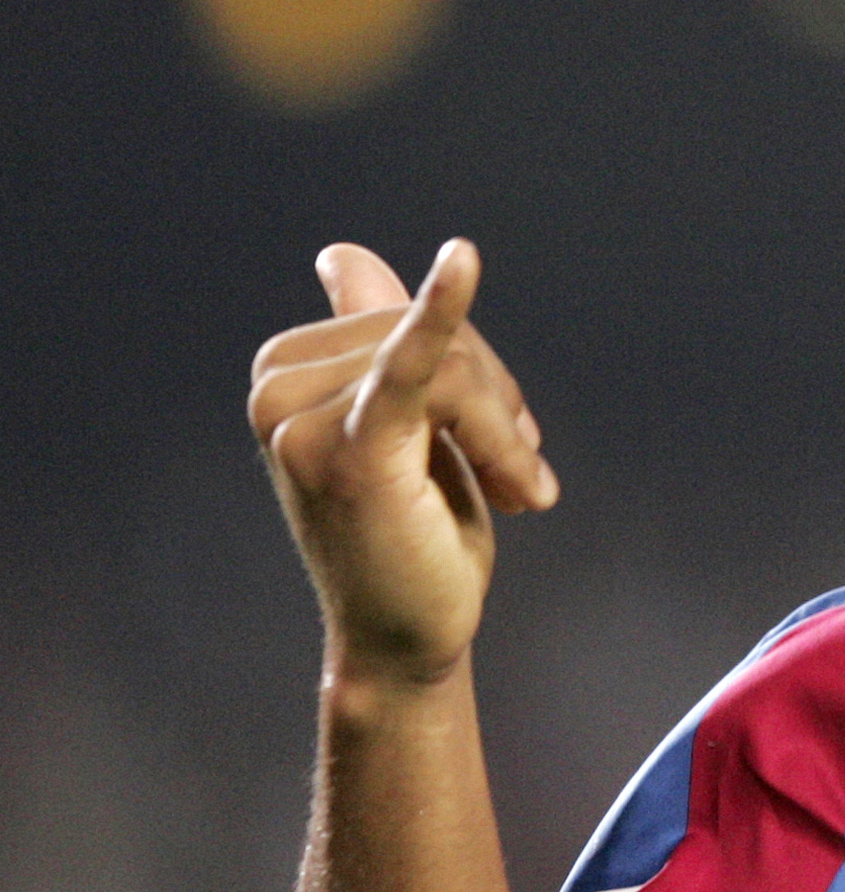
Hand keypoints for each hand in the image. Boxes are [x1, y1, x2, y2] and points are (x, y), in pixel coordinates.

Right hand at [249, 241, 556, 687]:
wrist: (407, 636)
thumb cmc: (410, 533)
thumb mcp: (404, 426)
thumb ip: (374, 338)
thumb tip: (340, 255)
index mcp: (283, 368)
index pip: (409, 316)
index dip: (479, 374)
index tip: (501, 440)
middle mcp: (277, 385)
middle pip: (438, 336)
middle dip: (499, 406)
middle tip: (520, 475)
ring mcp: (304, 417)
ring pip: (458, 369)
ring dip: (507, 436)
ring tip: (518, 490)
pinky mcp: (354, 449)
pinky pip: (413, 366)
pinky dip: (442, 312)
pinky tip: (461, 262)